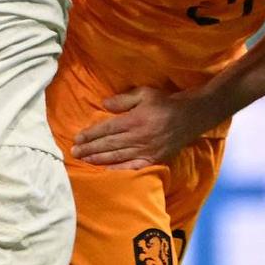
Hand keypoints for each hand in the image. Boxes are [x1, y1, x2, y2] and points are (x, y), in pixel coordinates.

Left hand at [70, 87, 213, 169]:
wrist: (191, 117)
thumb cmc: (164, 103)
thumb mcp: (144, 93)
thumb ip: (123, 100)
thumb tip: (104, 105)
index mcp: (134, 121)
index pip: (107, 130)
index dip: (90, 135)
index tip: (77, 138)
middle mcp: (139, 138)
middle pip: (109, 145)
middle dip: (89, 149)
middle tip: (74, 152)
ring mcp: (147, 151)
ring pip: (118, 156)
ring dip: (99, 159)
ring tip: (84, 160)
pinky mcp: (155, 159)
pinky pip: (134, 166)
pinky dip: (119, 169)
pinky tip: (106, 171)